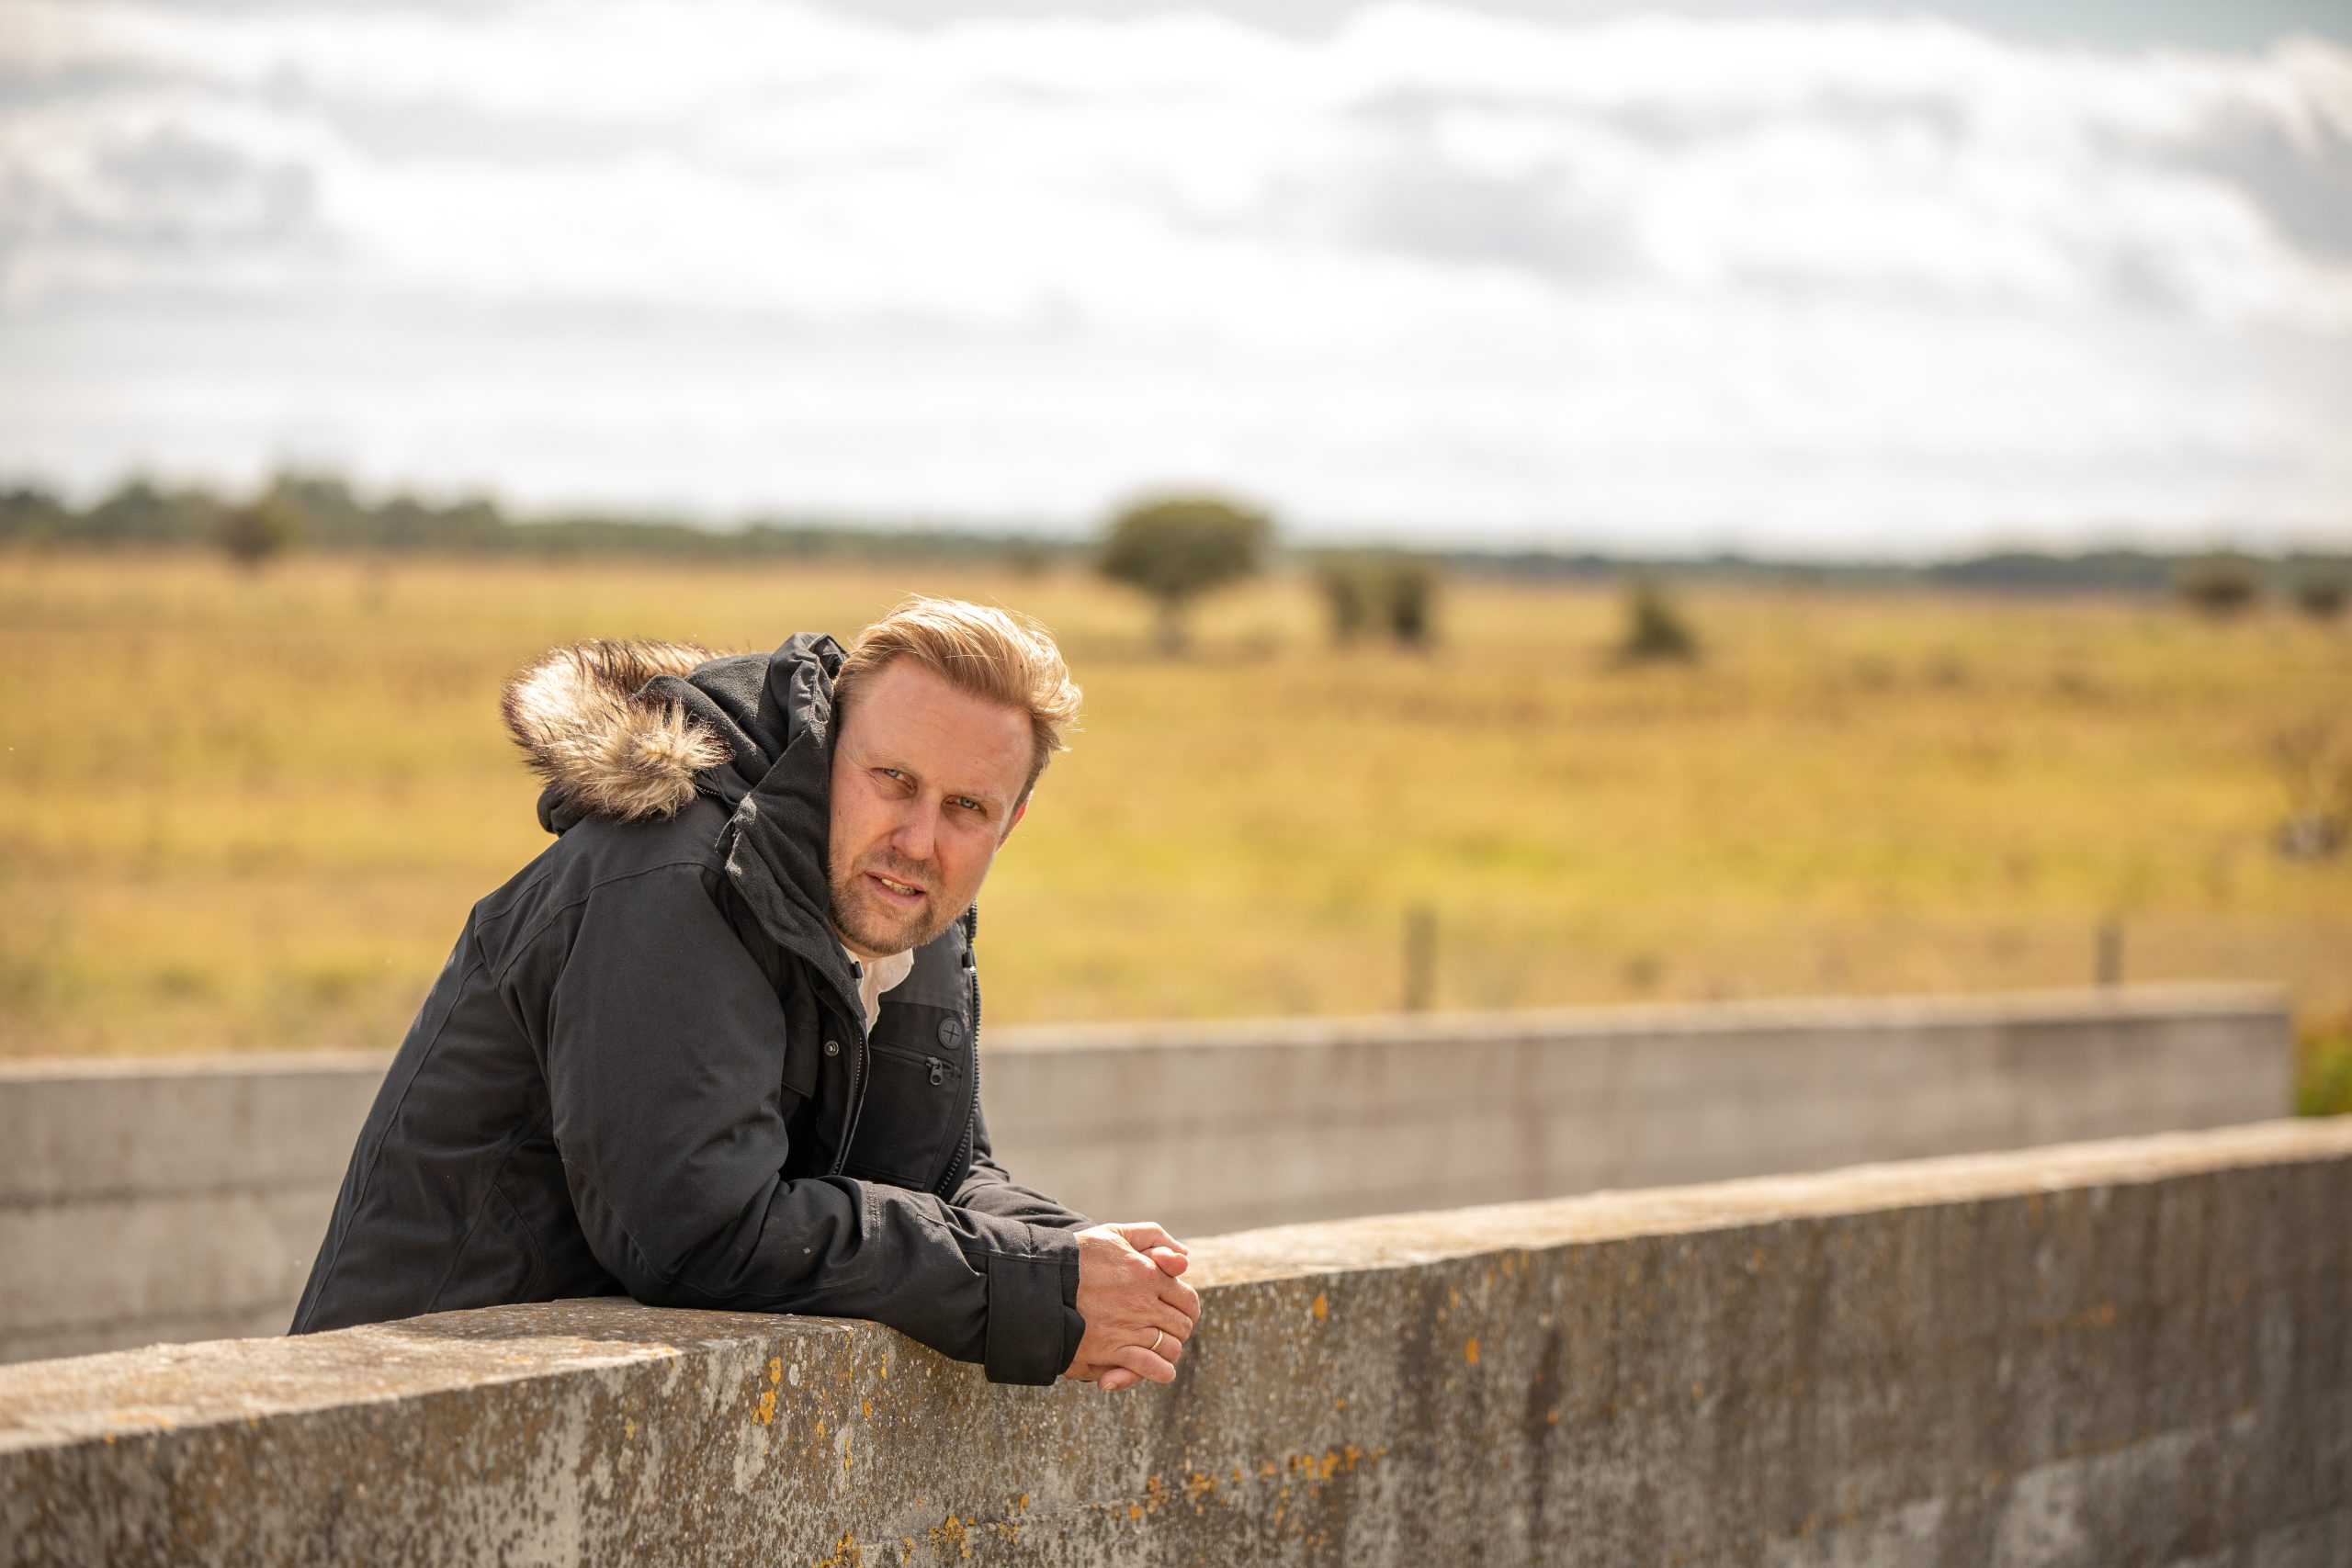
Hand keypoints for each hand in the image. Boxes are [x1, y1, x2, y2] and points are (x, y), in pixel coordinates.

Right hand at [1062, 1221, 1200, 1391]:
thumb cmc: (1078, 1255)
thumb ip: (1153, 1236)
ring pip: (1170, 1348)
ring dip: (1168, 1350)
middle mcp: (1144, 1302)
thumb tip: (1184, 1256)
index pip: (1188, 1300)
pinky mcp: (1112, 1349)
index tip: (1177, 1312)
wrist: (1042, 1281)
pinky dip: (1160, 1371)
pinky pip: (1151, 1367)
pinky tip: (1159, 1370)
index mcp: (1149, 1273)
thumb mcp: (1115, 1233)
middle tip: (1165, 1330)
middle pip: (1182, 1326)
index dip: (1187, 1309)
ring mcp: (1130, 1327)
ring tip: (1158, 1348)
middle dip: (1177, 1330)